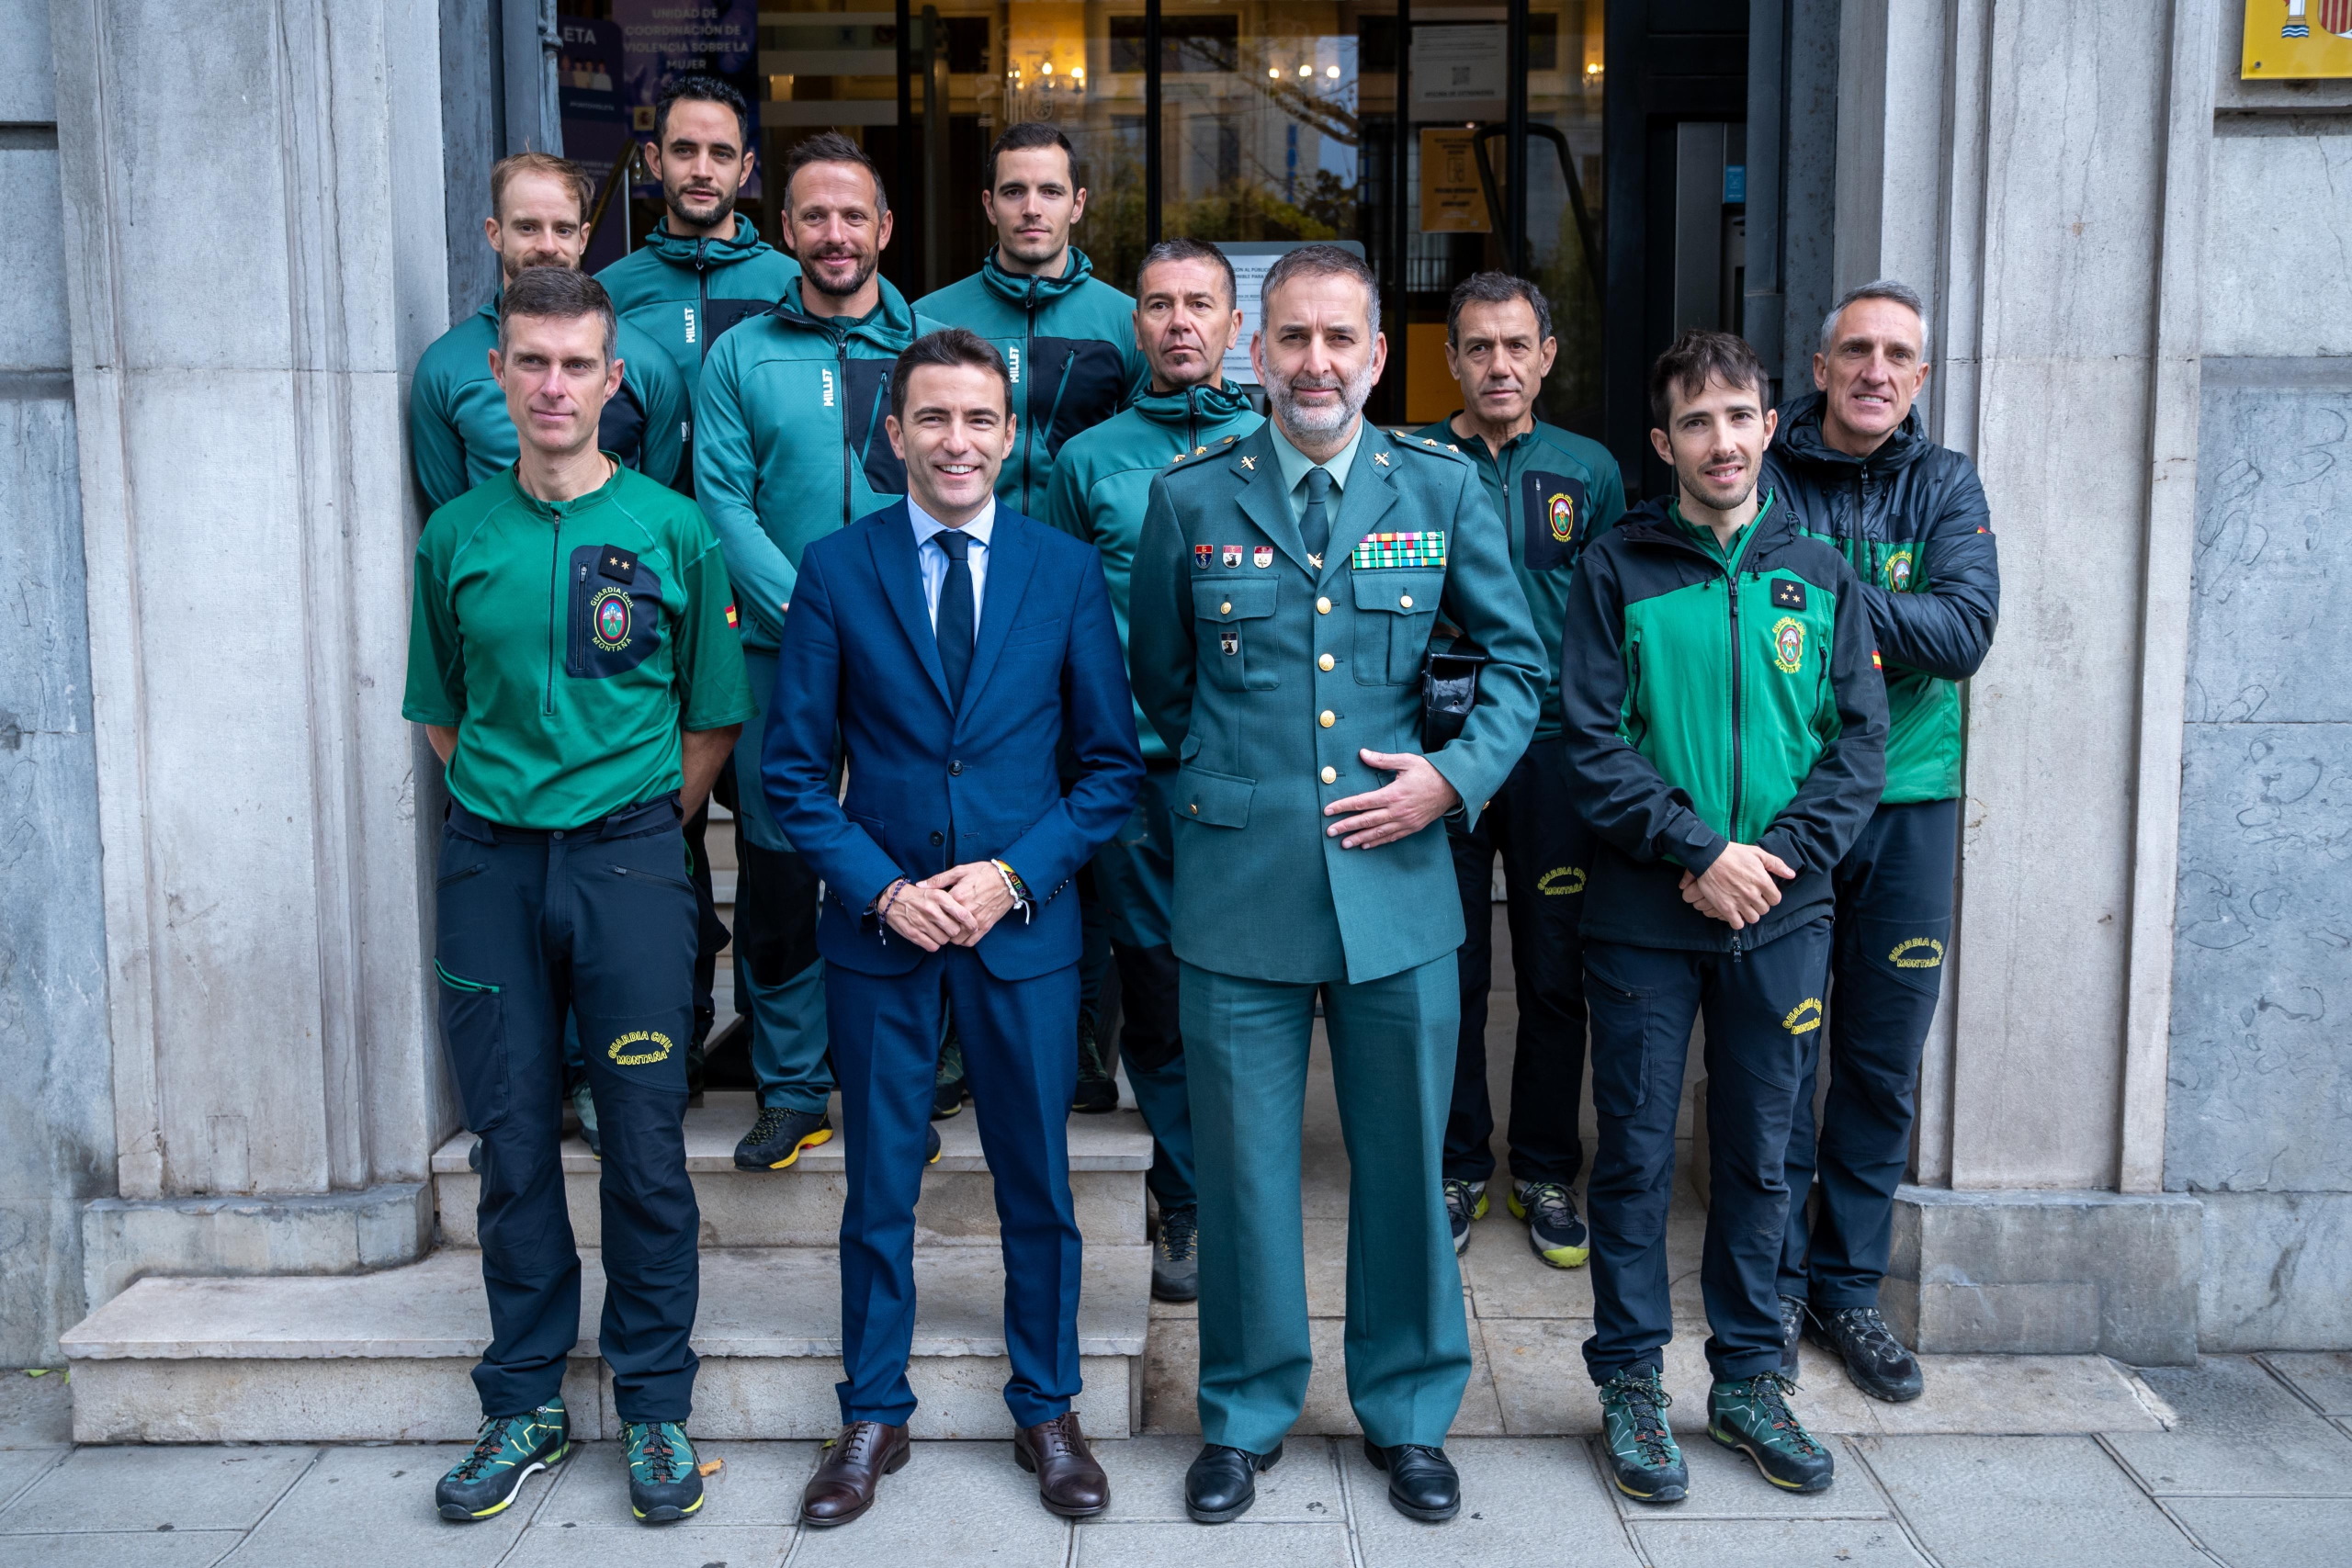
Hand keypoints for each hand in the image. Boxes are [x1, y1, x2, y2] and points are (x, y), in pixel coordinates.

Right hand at [881, 879, 980, 950]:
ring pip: (944, 940)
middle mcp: (931, 909)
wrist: (892, 898)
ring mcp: (921, 922)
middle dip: (955, 931)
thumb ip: (951, 900)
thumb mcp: (936, 890)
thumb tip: (968, 913)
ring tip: (939, 931)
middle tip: (950, 928)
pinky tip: (931, 937)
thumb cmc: (919, 895)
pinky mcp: (913, 933)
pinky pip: (932, 947)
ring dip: (944, 938)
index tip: (974, 927)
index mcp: (939, 896)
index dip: (971, 923)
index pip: (962, 914)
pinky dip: (934, 944)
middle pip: (954, 930)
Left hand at [924, 861, 1015, 945]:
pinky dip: (964, 941)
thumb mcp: (960, 871)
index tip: (931, 912)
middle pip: (946, 929)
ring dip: (951, 936)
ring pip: (957, 939)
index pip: (937, 913)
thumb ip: (938, 880)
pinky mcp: (986, 926)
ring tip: (951, 928)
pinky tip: (962, 933)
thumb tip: (920, 885)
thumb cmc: (983, 872)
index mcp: (957, 897)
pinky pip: (970, 942)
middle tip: (939, 923)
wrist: (1008, 878)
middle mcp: (966, 911)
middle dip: (941, 928)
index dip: (932, 914)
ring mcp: (977, 920)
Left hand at [1323, 750, 1461, 848]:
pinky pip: (1392, 837)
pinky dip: (1378, 842)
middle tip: (1330, 832)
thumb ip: (1382, 760)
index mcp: (1393, 794)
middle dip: (1346, 826)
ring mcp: (1405, 822)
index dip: (1343, 806)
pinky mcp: (1413, 827)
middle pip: (1366, 821)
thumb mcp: (1406, 761)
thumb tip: (1362, 753)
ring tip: (1344, 844)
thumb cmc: (1429, 771)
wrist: (1453, 786)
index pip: (1362, 802)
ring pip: (1377, 833)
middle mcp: (1397, 811)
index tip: (1328, 811)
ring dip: (1359, 839)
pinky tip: (1366, 845)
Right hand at [1677, 843, 1795, 928]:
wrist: (1708, 857)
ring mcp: (1739, 902)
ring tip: (1743, 906)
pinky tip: (1734, 913)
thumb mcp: (1757, 853)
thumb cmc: (1733, 853)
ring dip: (1750, 914)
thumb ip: (1776, 864)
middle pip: (1764, 910)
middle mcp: (1753, 893)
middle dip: (1759, 904)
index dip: (1770, 897)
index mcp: (1763, 881)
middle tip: (1751, 898)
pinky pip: (1738, 924)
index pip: (1776, 900)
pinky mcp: (1726, 908)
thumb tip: (1791, 875)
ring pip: (1753, 918)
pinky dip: (1737, 920)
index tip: (1763, 893)